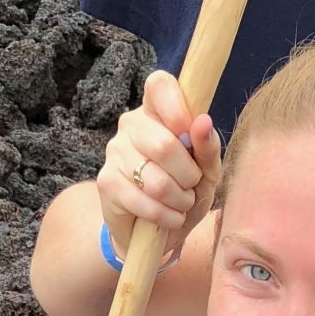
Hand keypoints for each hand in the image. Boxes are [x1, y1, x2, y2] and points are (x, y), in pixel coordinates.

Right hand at [97, 71, 219, 261]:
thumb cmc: (186, 191)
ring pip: (156, 180)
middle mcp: (132, 124)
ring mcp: (115, 151)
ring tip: (180, 204)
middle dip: (189, 176)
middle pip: (164, 144)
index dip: (177, 108)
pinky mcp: (106, 182)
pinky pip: (144, 202)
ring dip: (179, 200)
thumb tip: (203, 122)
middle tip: (191, 186)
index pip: (159, 85)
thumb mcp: (207, 171)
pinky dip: (165, 217)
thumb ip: (208, 147)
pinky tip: (167, 217)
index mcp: (157, 110)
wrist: (160, 230)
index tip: (188, 132)